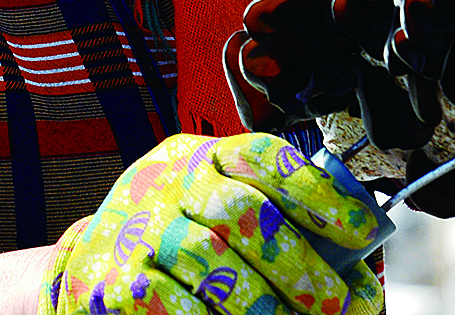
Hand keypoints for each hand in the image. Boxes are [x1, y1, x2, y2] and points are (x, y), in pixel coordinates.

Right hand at [42, 133, 385, 314]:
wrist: (89, 276)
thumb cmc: (176, 250)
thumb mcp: (218, 217)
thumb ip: (276, 228)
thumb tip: (359, 268)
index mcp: (202, 158)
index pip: (264, 156)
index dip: (317, 191)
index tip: (365, 230)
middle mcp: (166, 182)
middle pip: (244, 212)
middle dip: (302, 266)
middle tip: (340, 309)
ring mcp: (136, 231)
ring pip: (213, 262)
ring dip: (266, 307)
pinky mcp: (112, 284)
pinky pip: (172, 304)